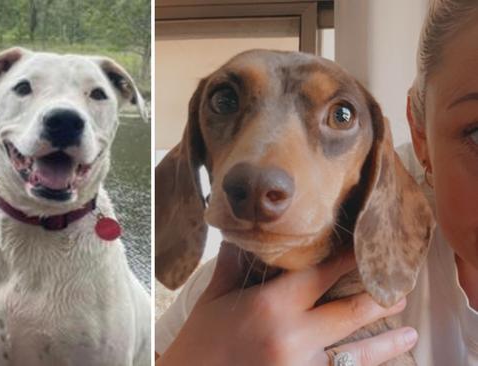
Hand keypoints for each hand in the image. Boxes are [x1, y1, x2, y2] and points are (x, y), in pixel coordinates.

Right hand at [157, 242, 417, 365]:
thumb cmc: (199, 341)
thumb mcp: (214, 298)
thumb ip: (234, 265)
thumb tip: (246, 233)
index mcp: (270, 305)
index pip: (321, 274)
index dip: (349, 260)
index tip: (367, 250)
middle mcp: (292, 335)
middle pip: (349, 312)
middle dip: (379, 299)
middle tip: (399, 289)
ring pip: (357, 354)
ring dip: (386, 342)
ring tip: (409, 332)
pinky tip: (377, 364)